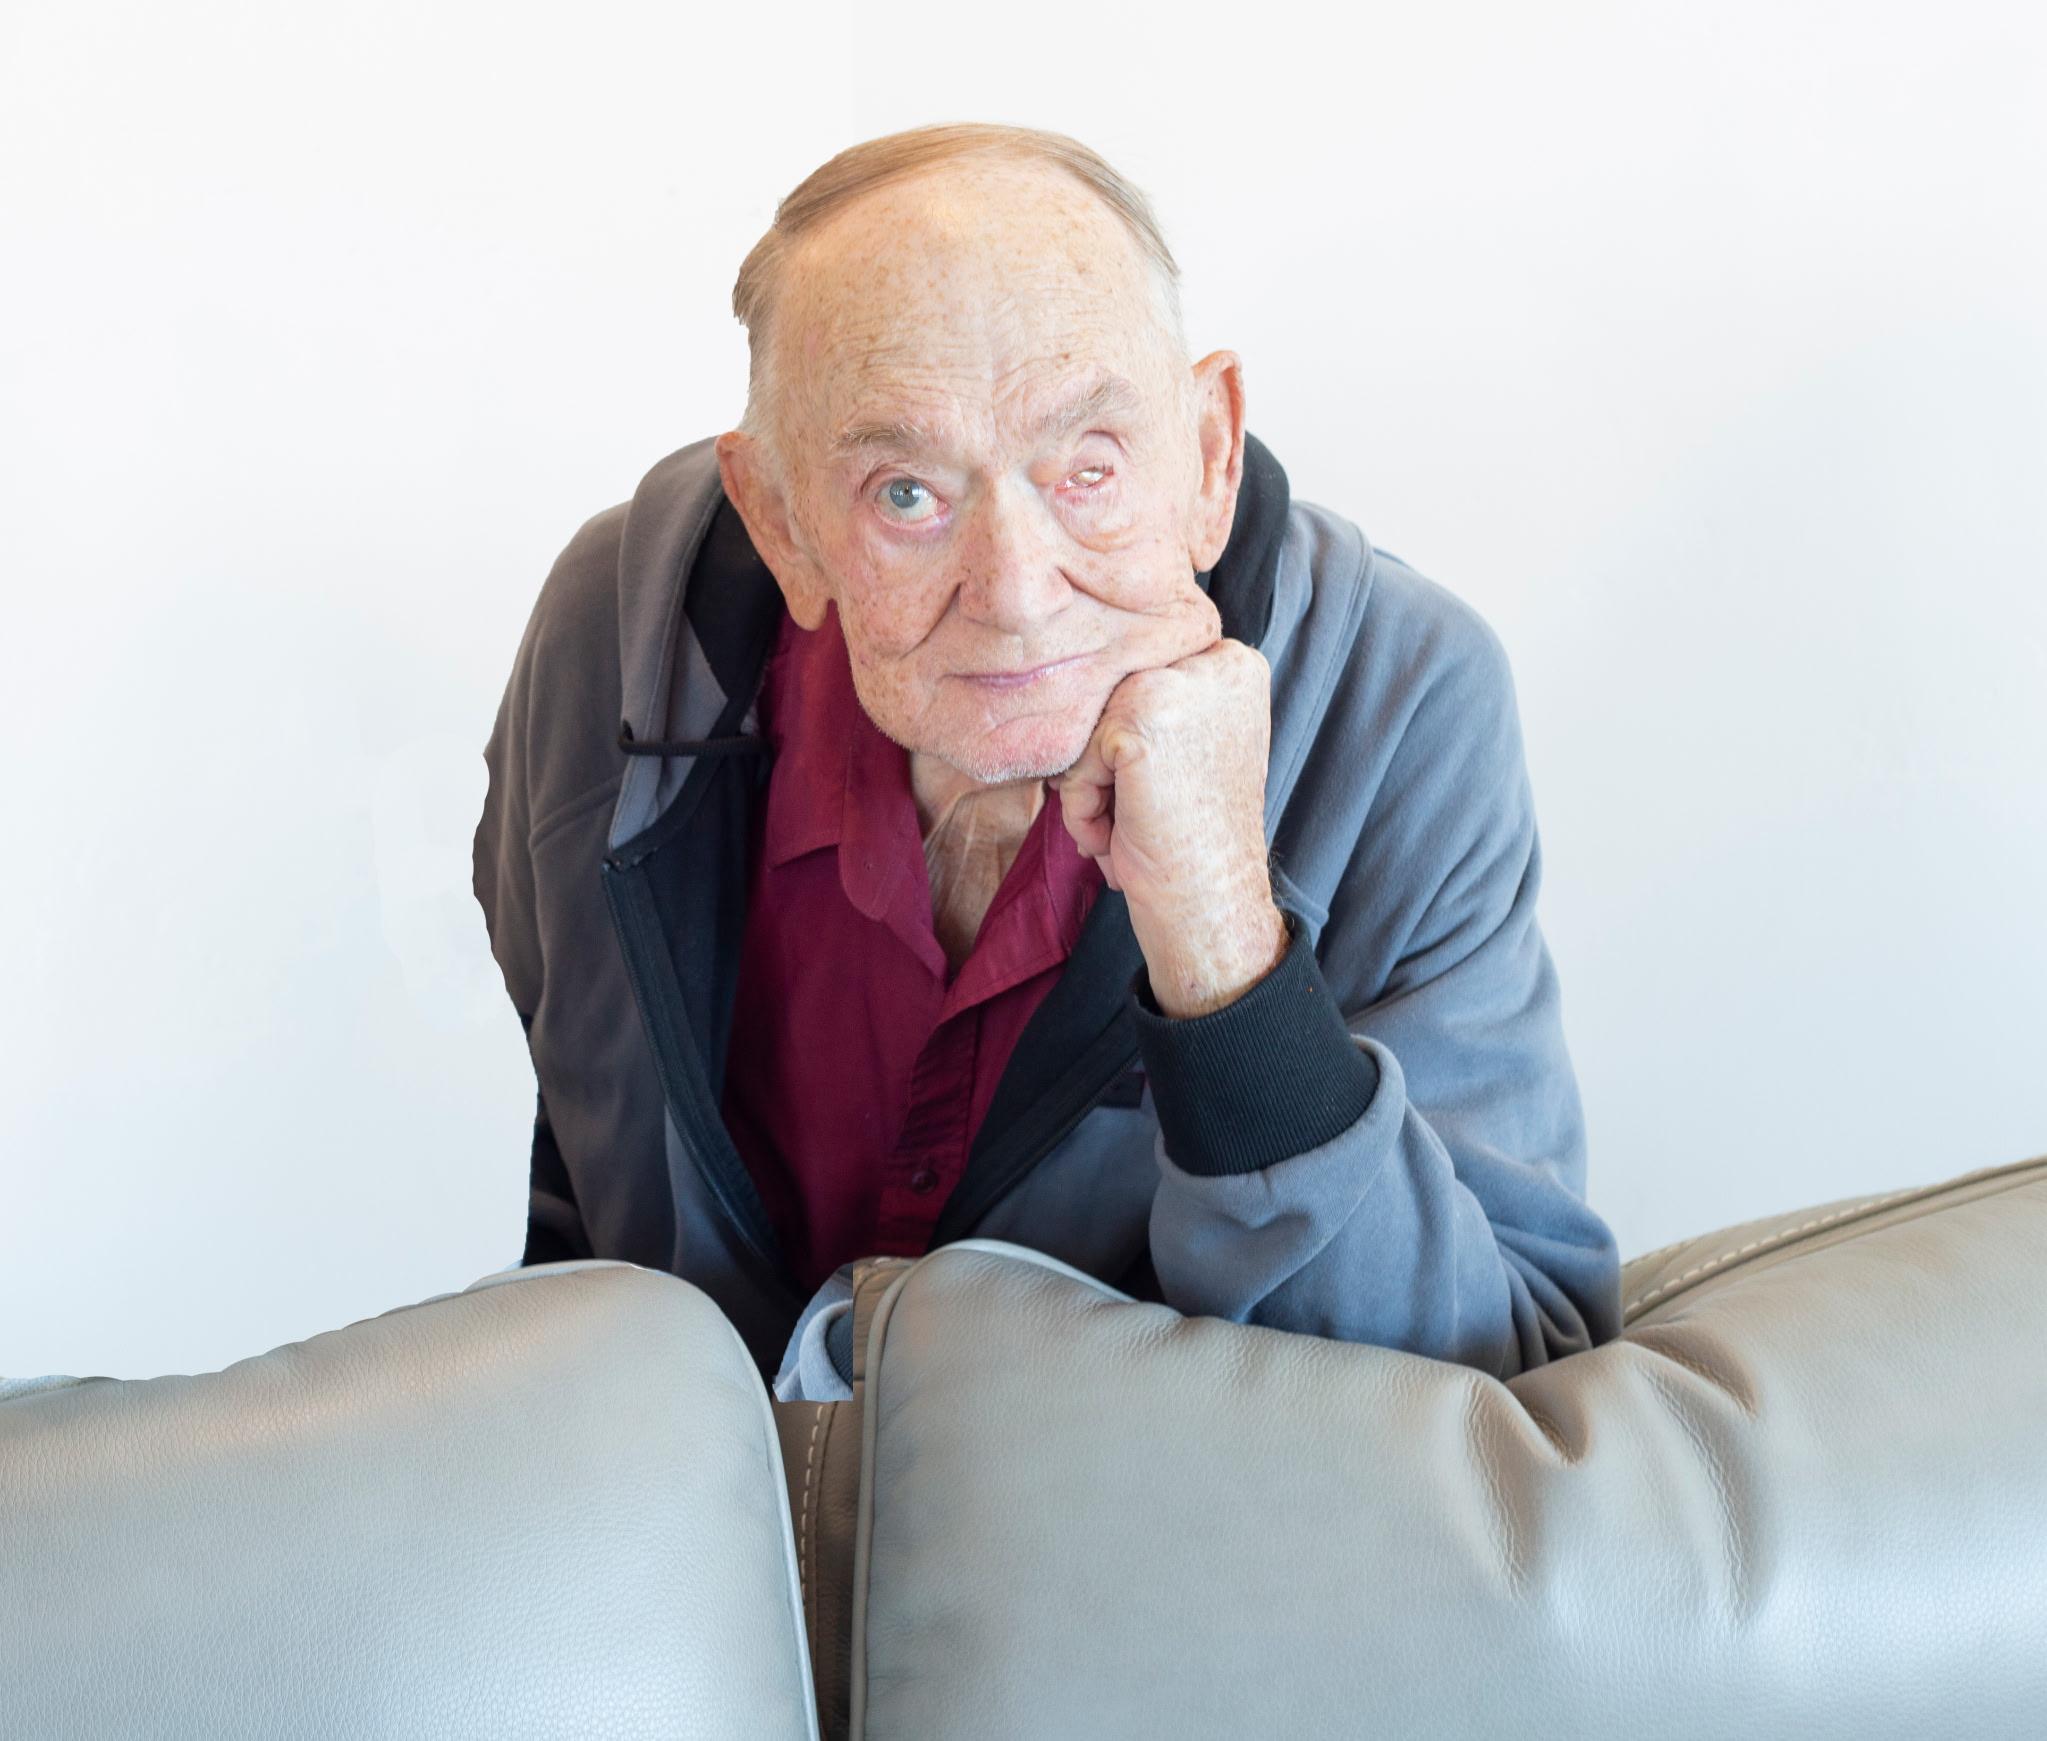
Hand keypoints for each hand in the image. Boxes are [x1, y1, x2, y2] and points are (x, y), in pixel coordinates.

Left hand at [1050, 601, 1288, 1018]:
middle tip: (1146, 815)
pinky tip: (1121, 835)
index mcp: (1237, 662)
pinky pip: (1075, 758)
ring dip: (1094, 788)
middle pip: (1111, 697)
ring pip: (1089, 726)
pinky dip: (1082, 807)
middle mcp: (1217, 660)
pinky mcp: (1138, 719)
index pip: (1141, 676)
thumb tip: (1077, 669)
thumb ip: (1162, 698)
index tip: (1164, 789)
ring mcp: (1177, 684)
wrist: (1210, 904)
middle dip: (1111, 765)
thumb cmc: (1195, 838)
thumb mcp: (1197, 745)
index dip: (1133, 740)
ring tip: (1133, 828)